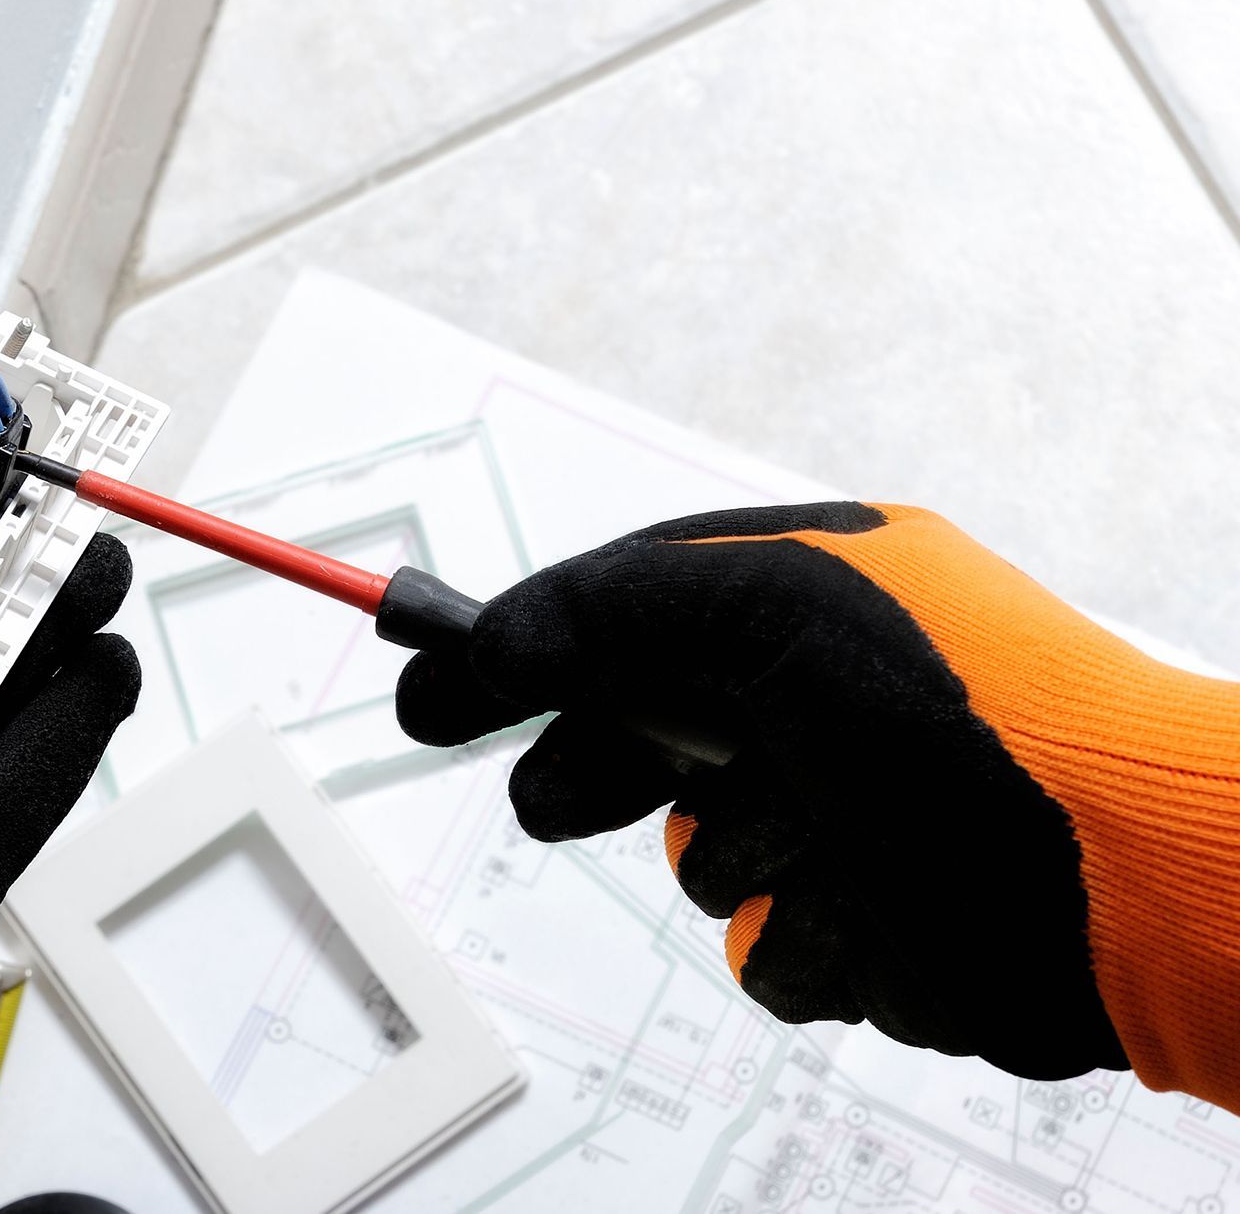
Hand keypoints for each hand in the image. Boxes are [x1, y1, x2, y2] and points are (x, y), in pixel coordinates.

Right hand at [398, 502, 1239, 1100]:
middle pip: (636, 740)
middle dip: (597, 769)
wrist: (1117, 879)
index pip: (618, 614)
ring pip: (696, 856)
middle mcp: (815, 704)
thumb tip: (480, 646)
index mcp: (801, 599)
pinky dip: (801, 932)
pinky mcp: (863, 926)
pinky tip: (866, 906)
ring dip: (738, 852)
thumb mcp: (762, 606)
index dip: (519, 652)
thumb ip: (601, 610)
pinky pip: (763, 948)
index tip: (429, 688)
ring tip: (817, 831)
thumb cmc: (965, 711)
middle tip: (560, 797)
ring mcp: (839, 818)